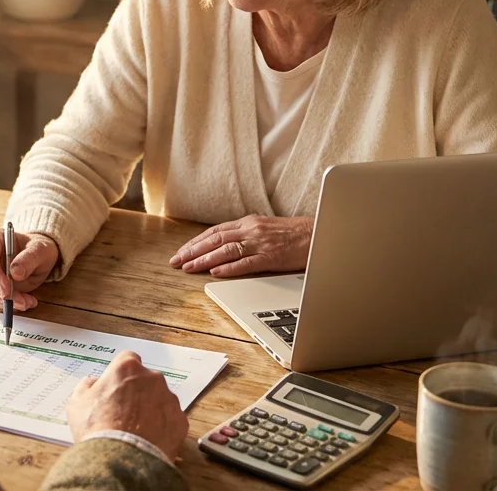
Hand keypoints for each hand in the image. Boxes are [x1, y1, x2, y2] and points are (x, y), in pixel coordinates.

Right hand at [0, 227, 59, 310]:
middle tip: (23, 302)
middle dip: (0, 294)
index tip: (7, 291)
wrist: (36, 255)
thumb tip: (15, 273)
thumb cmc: (36, 248)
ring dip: (4, 301)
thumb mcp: (40, 250)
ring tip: (26, 301)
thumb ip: (29, 258)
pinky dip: (4, 304)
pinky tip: (21, 301)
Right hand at [66, 351, 187, 459]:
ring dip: (151, 410)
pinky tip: (148, 440)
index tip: (116, 386)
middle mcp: (152, 378)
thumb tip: (92, 383)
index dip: (121, 373)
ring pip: (161, 399)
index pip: (128, 359)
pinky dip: (163, 428)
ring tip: (136, 430)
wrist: (121, 459)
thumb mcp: (77, 403)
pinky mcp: (180, 421)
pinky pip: (171, 420)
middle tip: (124, 412)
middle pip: (146, 380)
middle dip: (138, 392)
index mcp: (127, 368)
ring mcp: (169, 399)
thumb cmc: (97, 429)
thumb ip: (86, 386)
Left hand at [168, 215, 312, 277]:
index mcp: (249, 223)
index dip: (196, 242)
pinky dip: (229, 268)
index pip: (215, 232)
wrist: (320, 233)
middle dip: (192, 250)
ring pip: (225, 251)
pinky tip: (215, 272)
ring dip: (204, 259)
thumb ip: (247, 234)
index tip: (182, 251)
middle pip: (215, 240)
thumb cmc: (294, 234)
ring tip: (189, 267)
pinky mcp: (271, 256)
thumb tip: (226, 244)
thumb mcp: (266, 228)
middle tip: (176, 261)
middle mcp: (251, 230)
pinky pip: (246, 263)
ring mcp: (260, 243)